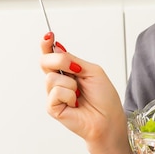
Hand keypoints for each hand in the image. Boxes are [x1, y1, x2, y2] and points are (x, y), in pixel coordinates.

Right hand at [39, 32, 125, 146]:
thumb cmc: (104, 97)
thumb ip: (74, 60)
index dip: (47, 44)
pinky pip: (55, 92)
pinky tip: (75, 103)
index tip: (48, 35)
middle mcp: (59, 80)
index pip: (52, 54)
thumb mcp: (92, 71)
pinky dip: (69, 95)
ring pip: (51, 77)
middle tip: (76, 70)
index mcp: (68, 70)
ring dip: (70, 84)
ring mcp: (54, 94)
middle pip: (45, 61)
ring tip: (79, 94)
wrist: (109, 118)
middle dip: (59, 60)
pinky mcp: (52, 107)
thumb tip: (58, 48)